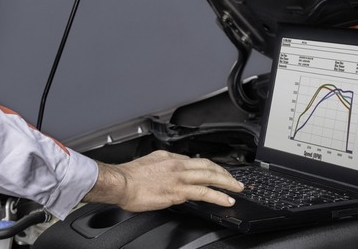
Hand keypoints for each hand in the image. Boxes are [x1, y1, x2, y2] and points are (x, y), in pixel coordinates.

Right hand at [83, 150, 243, 210]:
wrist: (121, 183)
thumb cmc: (129, 176)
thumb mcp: (149, 163)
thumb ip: (162, 166)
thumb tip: (169, 172)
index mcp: (170, 157)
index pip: (195, 161)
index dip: (210, 167)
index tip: (217, 172)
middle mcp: (177, 165)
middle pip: (208, 166)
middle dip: (225, 173)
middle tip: (235, 180)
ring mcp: (179, 178)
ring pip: (210, 177)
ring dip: (227, 183)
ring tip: (237, 189)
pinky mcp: (178, 192)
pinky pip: (204, 193)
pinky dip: (218, 196)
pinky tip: (226, 200)